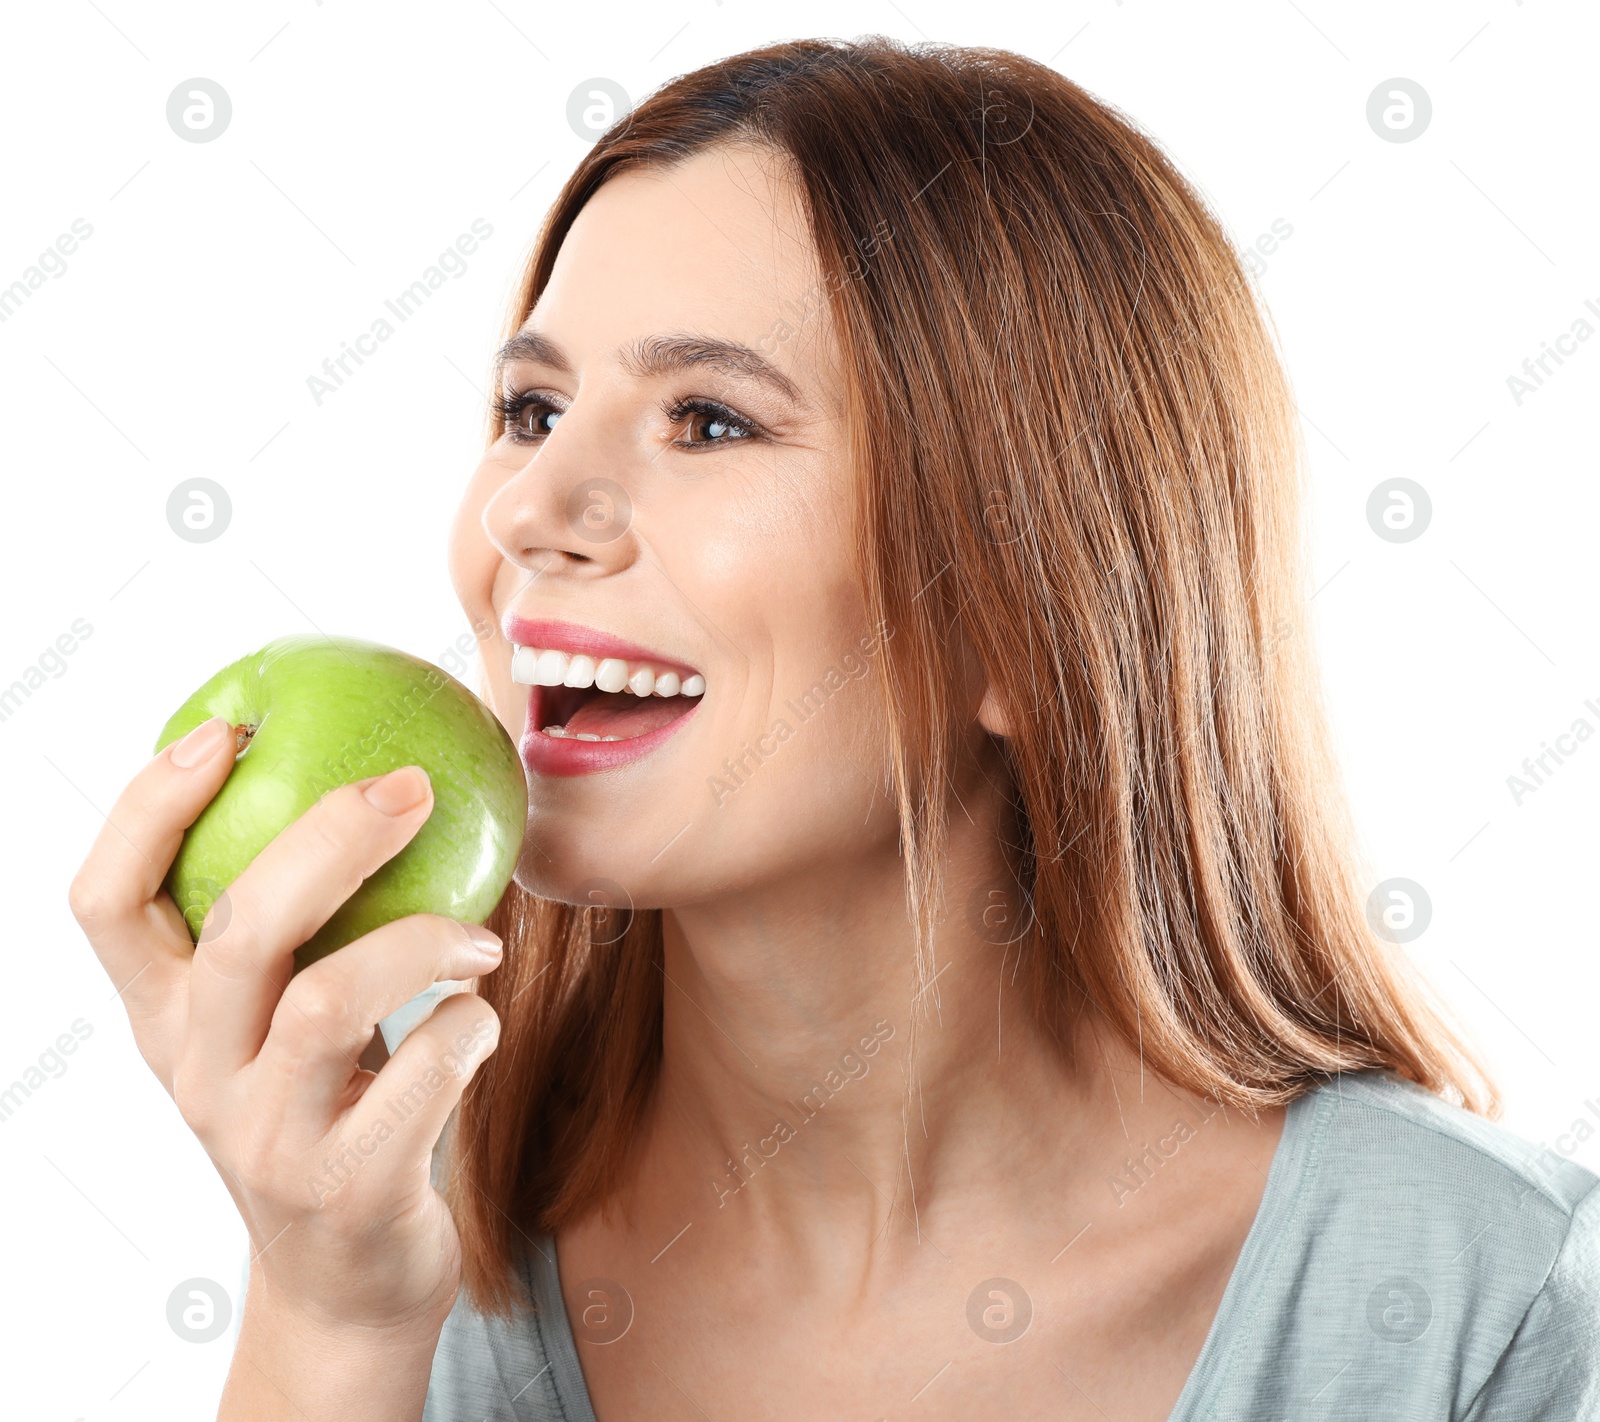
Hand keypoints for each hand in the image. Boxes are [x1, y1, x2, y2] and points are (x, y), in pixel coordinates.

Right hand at [68, 715, 503, 1337]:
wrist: (348, 1278)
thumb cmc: (329, 1108)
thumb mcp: (276, 1022)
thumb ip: (294, 926)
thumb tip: (373, 770)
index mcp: (165, 1020)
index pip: (105, 902)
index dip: (149, 807)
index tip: (230, 731)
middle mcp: (198, 1075)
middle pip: (239, 930)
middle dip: (329, 838)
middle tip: (409, 786)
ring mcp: (267, 1138)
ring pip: (328, 1002)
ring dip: (421, 940)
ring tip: (478, 935)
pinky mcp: (348, 1186)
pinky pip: (422, 1076)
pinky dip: (469, 1026)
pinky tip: (480, 1016)